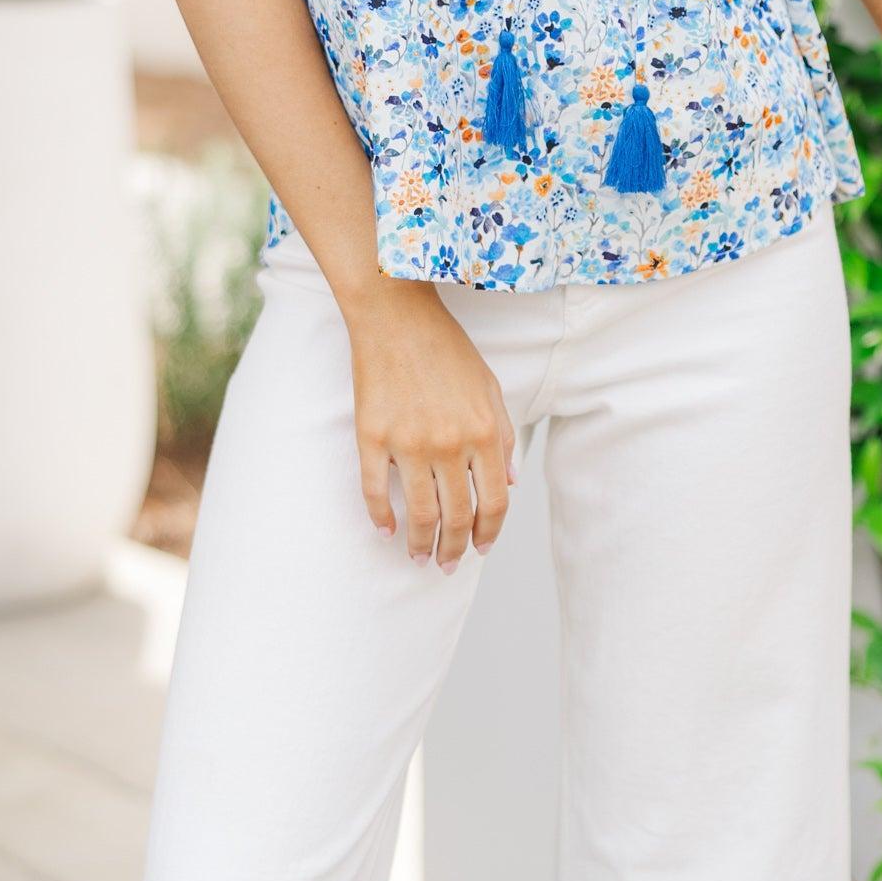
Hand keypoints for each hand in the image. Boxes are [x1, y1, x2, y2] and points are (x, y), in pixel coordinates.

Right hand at [346, 282, 516, 568]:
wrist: (395, 316)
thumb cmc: (446, 348)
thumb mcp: (490, 388)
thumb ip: (503, 436)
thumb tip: (510, 483)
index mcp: (483, 432)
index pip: (494, 501)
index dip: (490, 531)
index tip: (481, 548)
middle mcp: (449, 443)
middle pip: (457, 515)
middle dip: (454, 548)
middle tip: (448, 564)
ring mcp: (408, 442)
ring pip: (419, 513)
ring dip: (421, 544)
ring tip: (419, 557)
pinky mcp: (372, 436)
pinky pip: (375, 490)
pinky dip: (380, 518)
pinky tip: (386, 531)